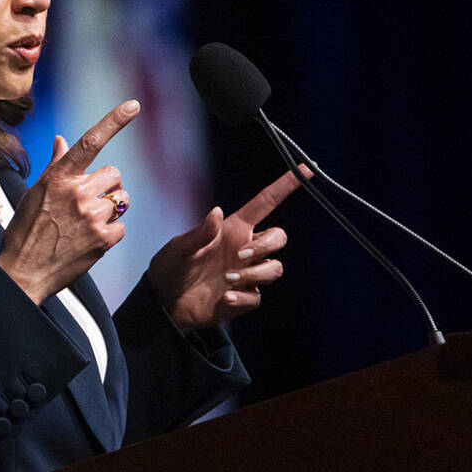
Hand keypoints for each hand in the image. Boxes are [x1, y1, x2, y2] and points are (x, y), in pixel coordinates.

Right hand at [0, 100, 139, 303]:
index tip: (133, 105)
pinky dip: (110, 232)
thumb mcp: (36, 192)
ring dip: (111, 208)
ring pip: (121, 200)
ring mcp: (92, 216)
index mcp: (59, 177)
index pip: (90, 141)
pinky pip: (121, 226)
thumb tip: (62, 140)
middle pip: (114, 175)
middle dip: (107, 186)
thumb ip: (56, 165)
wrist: (23, 271)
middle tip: (88, 201)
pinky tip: (90, 239)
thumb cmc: (26, 230)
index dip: (114, 121)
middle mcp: (78, 192)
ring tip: (88, 222)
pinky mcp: (103, 239)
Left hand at [148, 168, 307, 332]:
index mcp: (232, 229)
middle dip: (266, 246)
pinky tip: (225, 297)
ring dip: (255, 273)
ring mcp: (246, 273)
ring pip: (275, 268)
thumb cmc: (170, 267)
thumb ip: (200, 233)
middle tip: (239, 256)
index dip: (285, 186)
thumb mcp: (179, 248)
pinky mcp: (244, 297)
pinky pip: (257, 296)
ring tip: (226, 279)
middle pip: (279, 237)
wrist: (164, 302)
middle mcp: (243, 249)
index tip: (306, 169)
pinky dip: (244, 296)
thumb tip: (217, 212)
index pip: (265, 203)